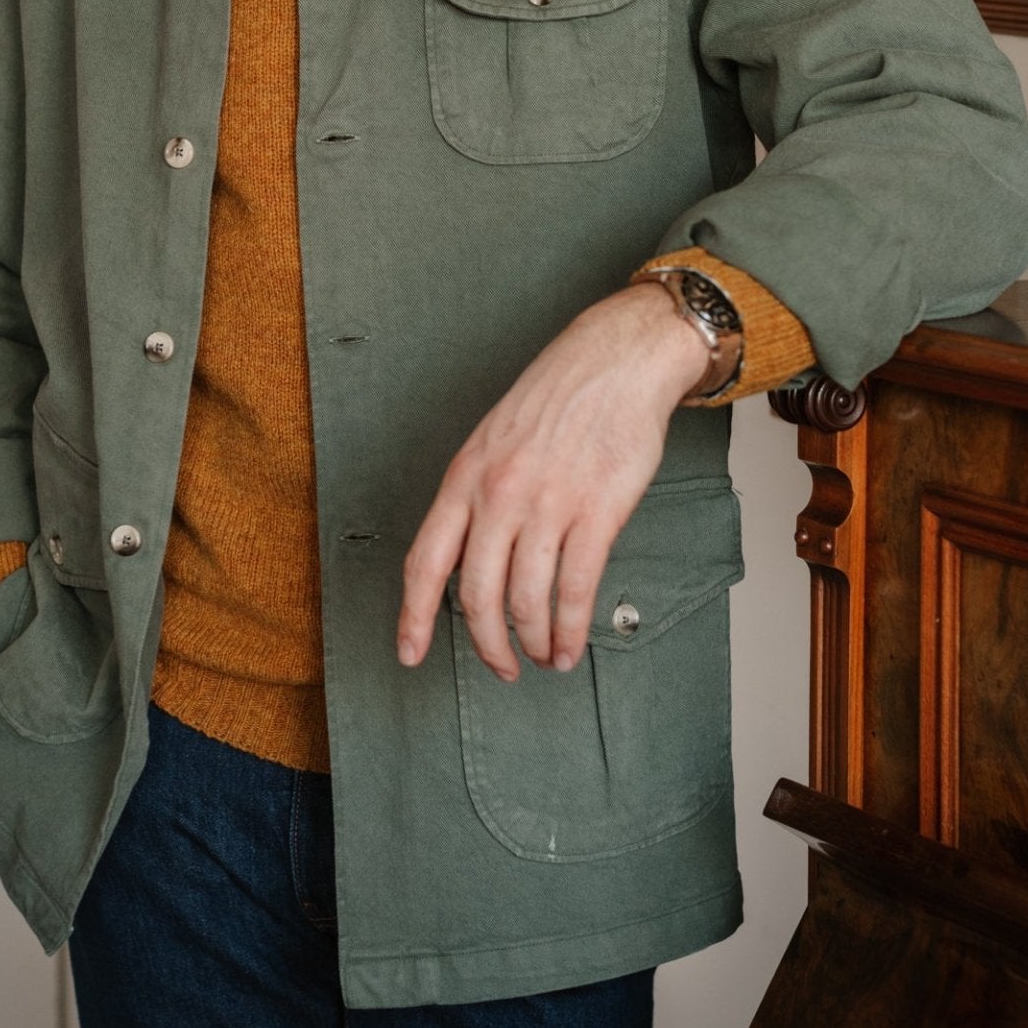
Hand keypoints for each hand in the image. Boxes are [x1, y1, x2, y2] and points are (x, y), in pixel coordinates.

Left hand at [396, 282, 713, 680]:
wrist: (616, 360)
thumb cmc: (557, 397)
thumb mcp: (492, 439)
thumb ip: (477, 495)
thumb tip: (469, 558)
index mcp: (466, 476)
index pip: (426, 561)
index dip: (414, 616)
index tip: (410, 653)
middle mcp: (499, 494)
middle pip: (477, 594)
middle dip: (487, 644)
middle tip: (501, 666)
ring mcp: (548, 503)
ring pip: (526, 600)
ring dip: (532, 642)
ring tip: (543, 659)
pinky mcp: (597, 512)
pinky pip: (575, 589)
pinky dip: (570, 629)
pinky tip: (570, 644)